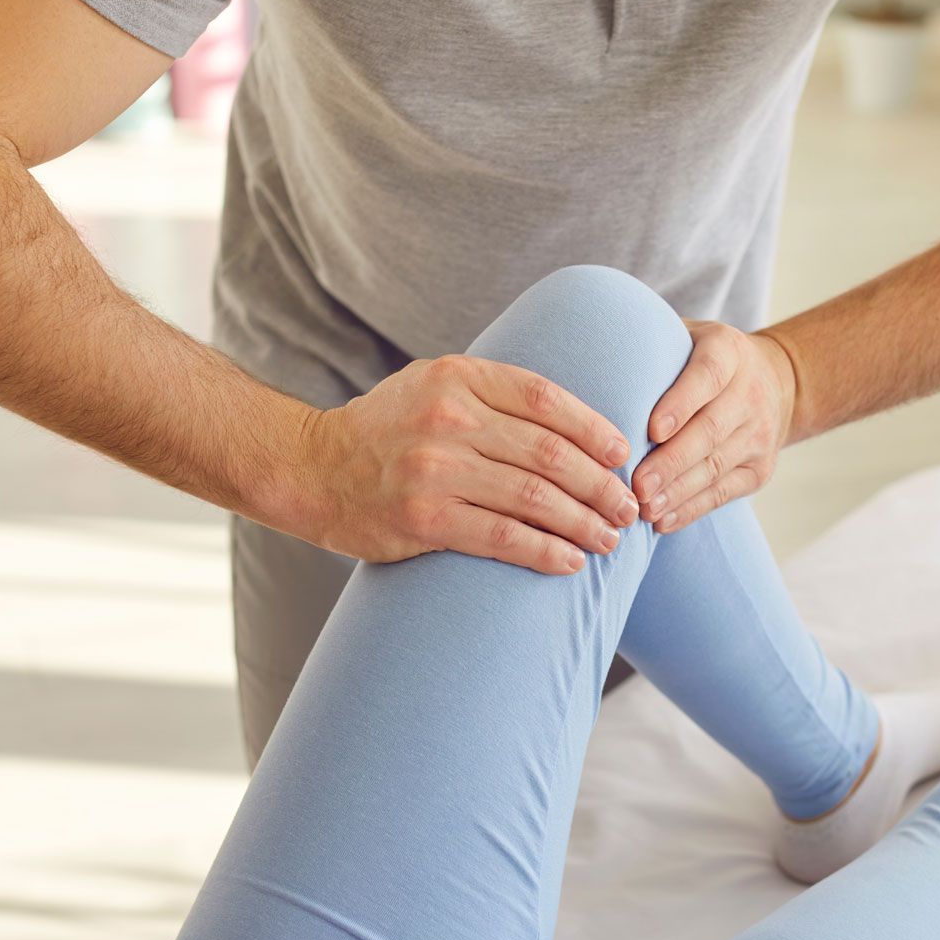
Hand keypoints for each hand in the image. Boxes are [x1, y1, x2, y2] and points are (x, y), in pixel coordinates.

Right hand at [298, 355, 639, 574]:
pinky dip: (544, 551)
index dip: (593, 429)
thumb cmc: (387, 430)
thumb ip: (493, 394)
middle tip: (627, 508)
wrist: (311, 470)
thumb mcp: (433, 386)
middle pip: (549, 453)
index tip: (622, 454)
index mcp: (458, 378)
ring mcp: (435, 470)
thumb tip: (576, 424)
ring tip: (609, 540)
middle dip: (600, 485)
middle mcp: (448, 419)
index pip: (546, 398)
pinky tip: (570, 562)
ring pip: (534, 498)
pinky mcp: (424, 520)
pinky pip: (502, 537)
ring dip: (583, 523)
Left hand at [631, 322, 797, 532]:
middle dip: (671, 462)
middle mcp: (750, 393)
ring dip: (677, 492)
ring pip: (715, 467)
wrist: (777, 383)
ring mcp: (759, 435)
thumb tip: (588, 352)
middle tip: (637, 485)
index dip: (680, 404)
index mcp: (728, 352)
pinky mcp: (760, 470)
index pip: (707, 376)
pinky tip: (663, 520)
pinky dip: (691, 509)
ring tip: (644, 508)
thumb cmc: (703, 362)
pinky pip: (724, 493)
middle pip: (710, 431)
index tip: (652, 430)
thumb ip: (649, 344)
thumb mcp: (685, 338)